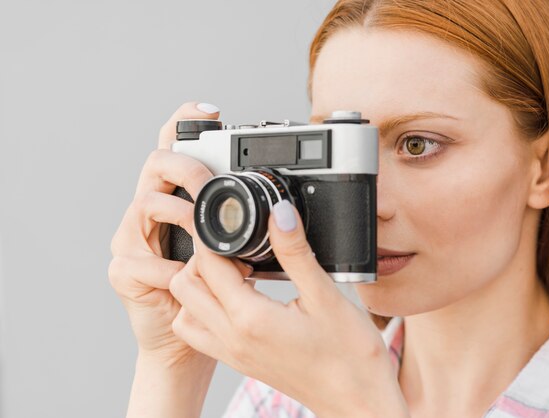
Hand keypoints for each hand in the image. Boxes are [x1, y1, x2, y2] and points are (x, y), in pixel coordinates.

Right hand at [108, 101, 250, 366]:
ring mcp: (132, 238)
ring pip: (145, 204)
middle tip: (208, 180)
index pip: (176, 150)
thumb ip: (250, 229)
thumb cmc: (217, 292)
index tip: (211, 110)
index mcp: (178, 199)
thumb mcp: (238, 253)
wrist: (191, 340)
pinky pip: (142, 259)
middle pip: (155, 165)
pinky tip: (188, 273)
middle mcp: (151, 211)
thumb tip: (285, 214)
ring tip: (206, 233)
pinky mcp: (123, 269)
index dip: (186, 123)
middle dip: (184, 166)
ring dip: (181, 214)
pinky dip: (170, 266)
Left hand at [168, 200, 408, 416]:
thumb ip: (296, 252)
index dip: (215, 239)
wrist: (358, 402)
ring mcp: (232, 354)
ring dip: (200, 287)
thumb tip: (279, 214)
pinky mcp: (239, 362)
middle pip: (184, 287)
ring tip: (236, 274)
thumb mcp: (325, 296)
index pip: (207, 266)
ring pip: (186, 312)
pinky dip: (206, 310)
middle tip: (238, 250)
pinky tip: (240, 299)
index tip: (235, 227)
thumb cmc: (350, 356)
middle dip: (202, 259)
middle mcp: (232, 338)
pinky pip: (201, 333)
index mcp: (250, 319)